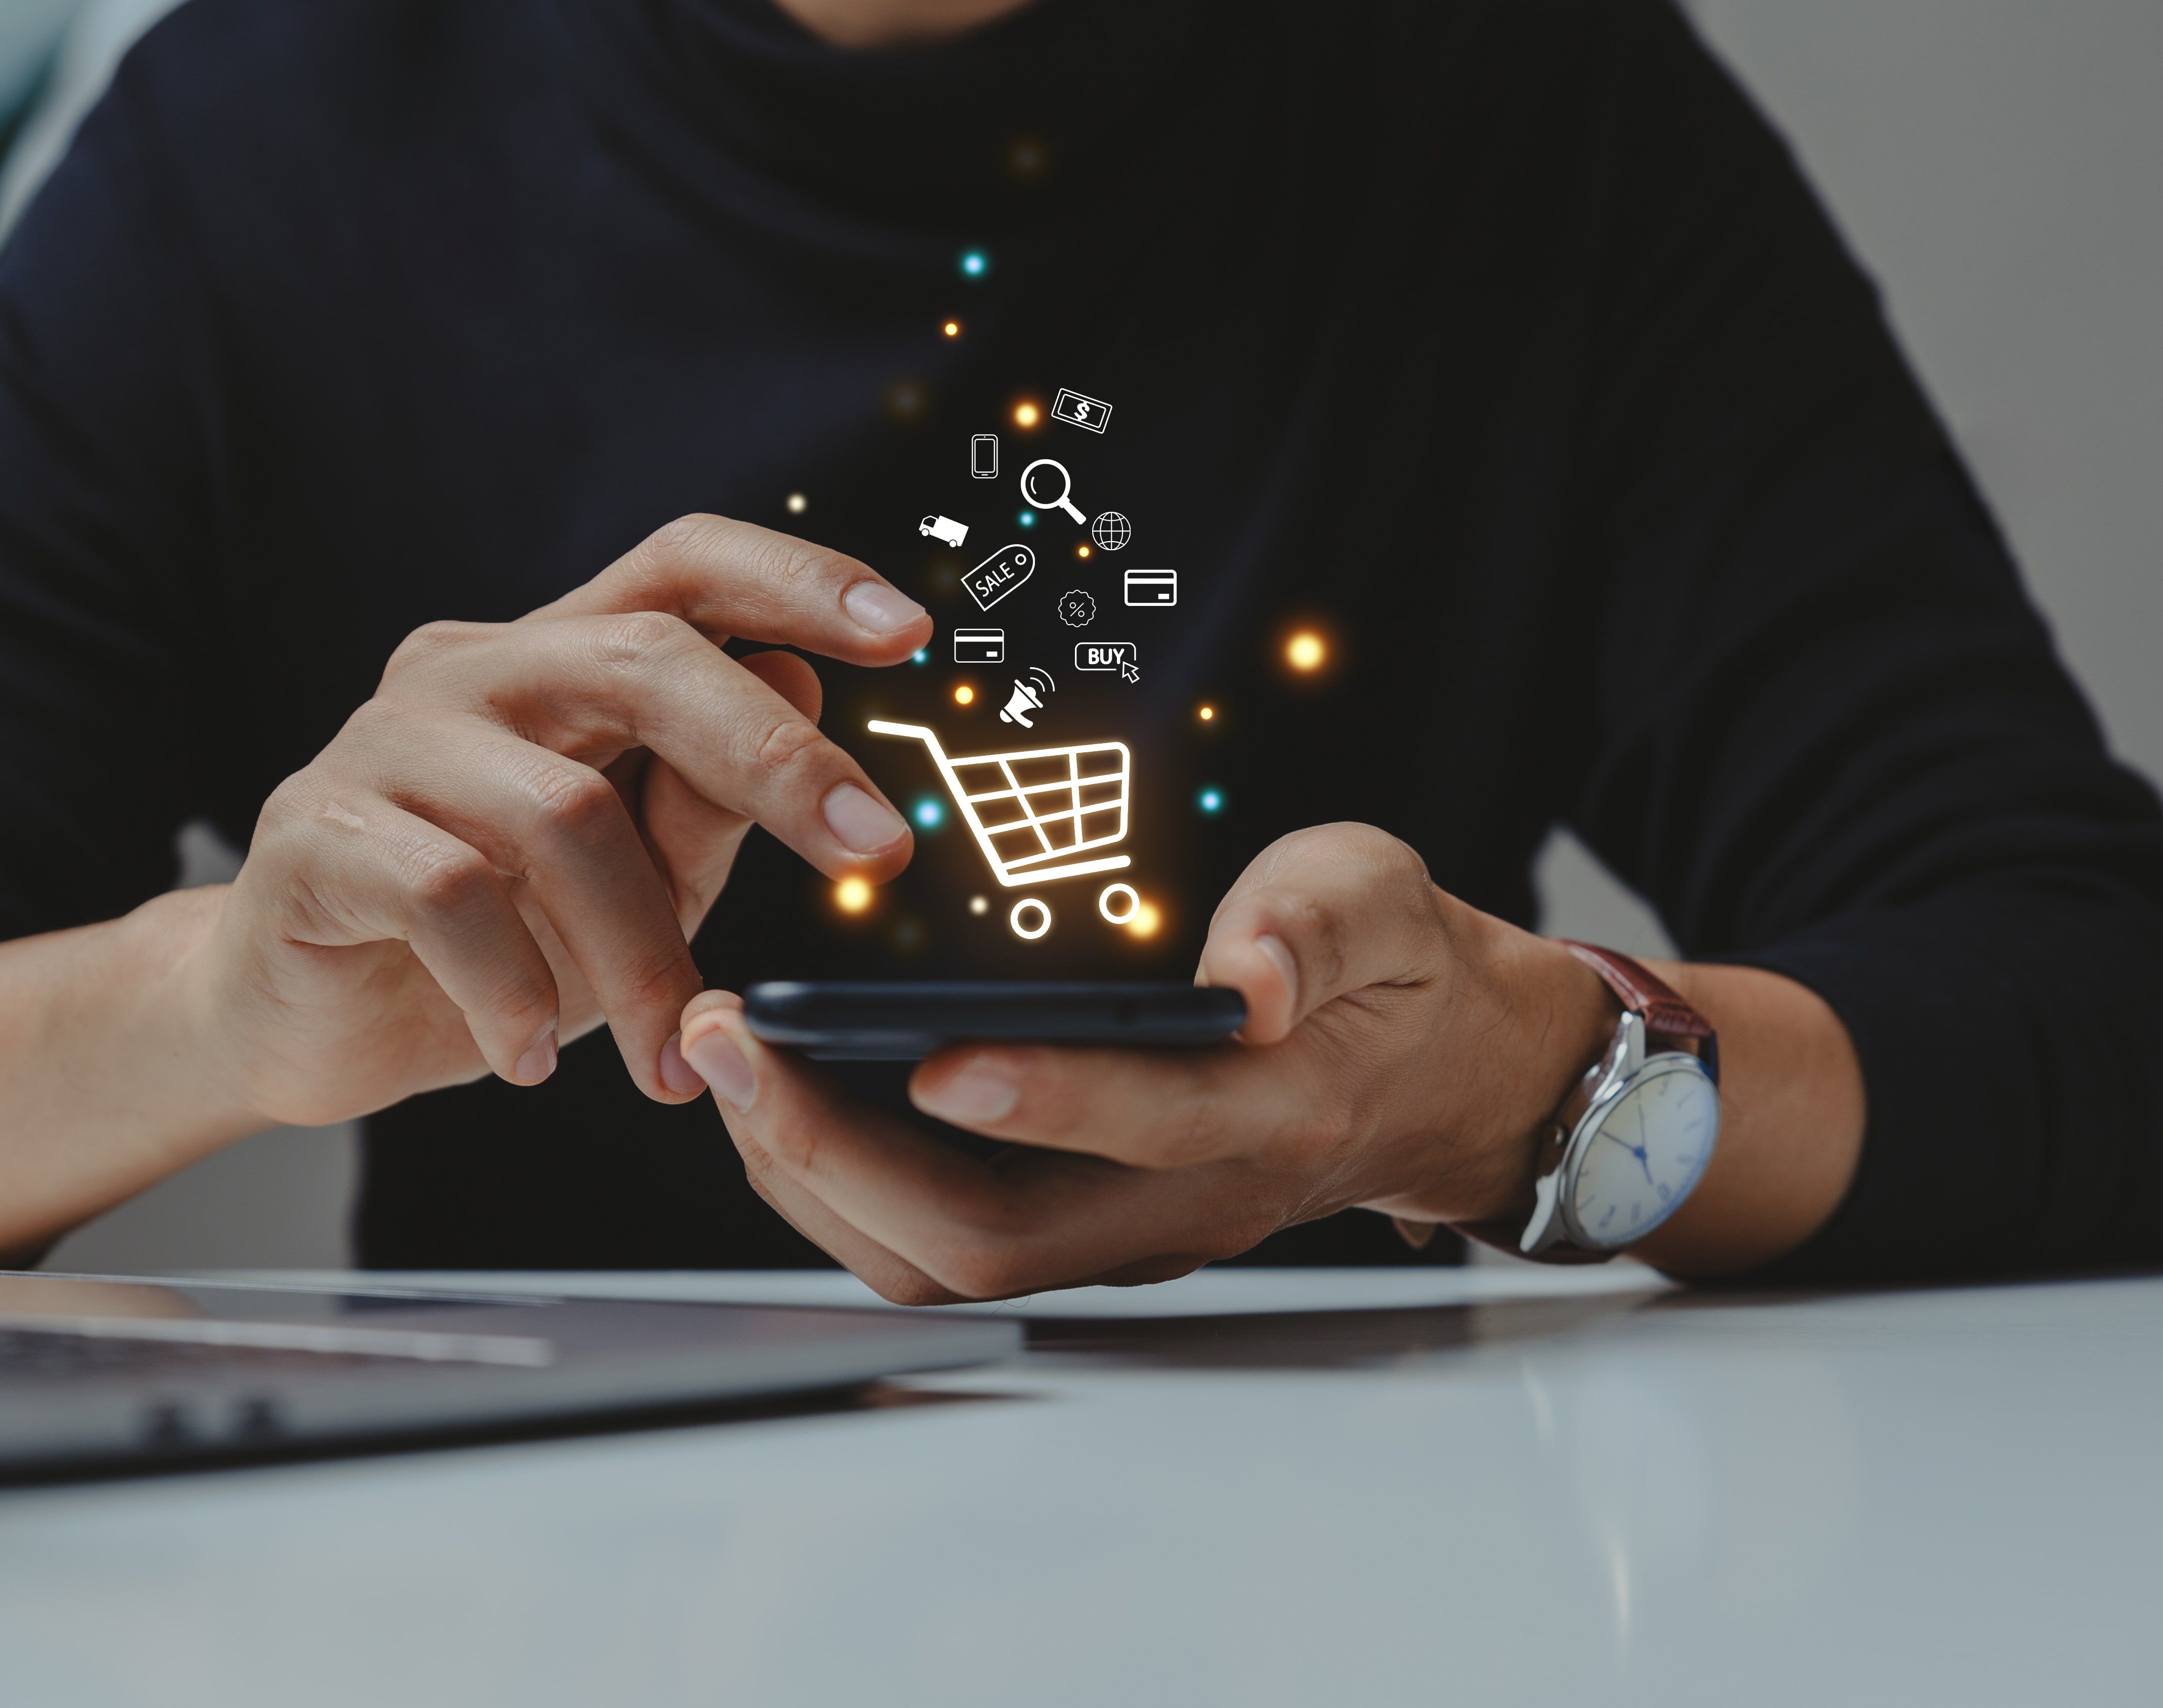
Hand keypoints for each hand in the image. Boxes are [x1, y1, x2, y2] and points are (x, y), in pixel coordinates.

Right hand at [192, 515, 930, 1128]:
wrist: (304, 1016)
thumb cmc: (494, 941)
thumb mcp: (637, 883)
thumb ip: (708, 798)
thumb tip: (802, 684)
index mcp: (560, 660)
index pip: (684, 565)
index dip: (798, 578)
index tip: (907, 633)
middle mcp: (471, 671)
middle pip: (643, 658)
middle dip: (777, 757)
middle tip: (874, 856)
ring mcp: (382, 742)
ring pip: (562, 813)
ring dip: (640, 954)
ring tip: (667, 1058)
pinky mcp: (313, 833)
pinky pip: (447, 896)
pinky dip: (513, 991)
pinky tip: (532, 1055)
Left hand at [673, 823, 1621, 1301]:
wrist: (1435, 1074)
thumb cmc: (1394, 971)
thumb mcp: (1381, 900)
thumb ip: (1315, 922)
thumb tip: (1251, 978)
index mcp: (1274, 1114)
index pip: (1148, 1129)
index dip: (1041, 1099)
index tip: (925, 1052)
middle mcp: (1187, 1203)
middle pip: (993, 1239)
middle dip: (839, 1152)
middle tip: (732, 1042)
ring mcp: (1125, 1233)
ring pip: (941, 1259)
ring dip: (812, 1175)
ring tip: (726, 1061)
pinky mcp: (1080, 1228)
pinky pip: (934, 1242)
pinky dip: (837, 1183)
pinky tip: (778, 1097)